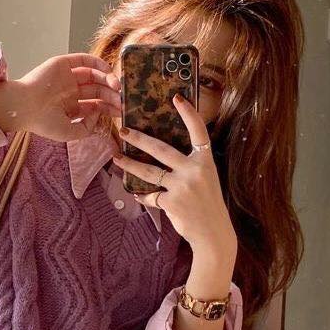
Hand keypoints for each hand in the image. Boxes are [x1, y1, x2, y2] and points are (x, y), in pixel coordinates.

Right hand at [14, 53, 120, 141]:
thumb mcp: (68, 133)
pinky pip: (85, 60)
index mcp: (70, 108)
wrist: (24, 106)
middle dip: (111, 96)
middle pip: (97, 91)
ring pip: (94, 76)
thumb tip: (98, 115)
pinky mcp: (64, 64)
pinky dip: (98, 64)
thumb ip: (85, 128)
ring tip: (117, 87)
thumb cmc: (42, 122)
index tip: (121, 112)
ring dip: (107, 80)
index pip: (94, 105)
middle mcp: (70, 91)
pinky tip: (108, 73)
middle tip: (123, 100)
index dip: (108, 108)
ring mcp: (67, 77)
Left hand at [113, 93, 236, 257]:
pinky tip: (138, 195)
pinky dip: (144, 196)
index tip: (176, 97)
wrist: (213, 232)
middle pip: (161, 149)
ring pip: (149, 172)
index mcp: (206, 160)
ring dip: (130, 164)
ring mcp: (182, 186)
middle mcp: (194, 170)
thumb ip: (190, 165)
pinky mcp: (171, 202)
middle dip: (140, 139)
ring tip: (116, 157)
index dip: (188, 113)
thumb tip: (162, 155)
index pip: (198, 131)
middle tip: (124, 130)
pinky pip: (150, 195)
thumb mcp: (206, 178)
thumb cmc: (208, 204)